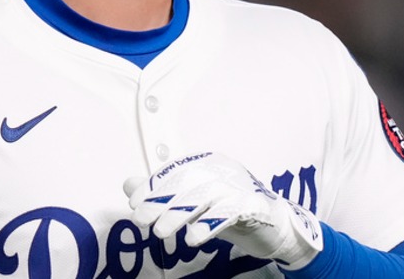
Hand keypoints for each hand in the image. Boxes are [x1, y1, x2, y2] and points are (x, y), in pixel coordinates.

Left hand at [124, 152, 323, 270]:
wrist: (275, 226)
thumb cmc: (230, 212)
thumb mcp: (192, 203)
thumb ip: (162, 193)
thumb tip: (128, 186)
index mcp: (207, 164)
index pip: (174, 171)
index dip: (152, 186)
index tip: (134, 203)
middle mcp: (222, 170)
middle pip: (186, 182)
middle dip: (160, 201)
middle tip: (141, 219)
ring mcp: (240, 186)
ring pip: (205, 196)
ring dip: (179, 214)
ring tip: (161, 232)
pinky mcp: (254, 205)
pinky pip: (229, 211)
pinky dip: (209, 224)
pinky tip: (194, 238)